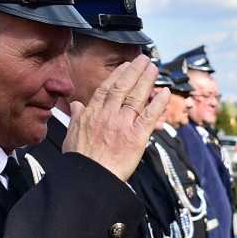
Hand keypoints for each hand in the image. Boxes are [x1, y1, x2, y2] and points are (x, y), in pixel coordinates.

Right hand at [63, 55, 169, 180]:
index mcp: (92, 113)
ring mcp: (123, 124)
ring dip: (147, 80)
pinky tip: (165, 93)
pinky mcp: (137, 136)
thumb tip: (76, 105)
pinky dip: (159, 103)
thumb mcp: (71, 134)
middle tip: (144, 59)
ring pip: (137, 97)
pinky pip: (150, 115)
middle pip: (124, 87)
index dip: (117, 75)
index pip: (106, 88)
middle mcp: (108, 114)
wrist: (89, 178)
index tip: (125, 66)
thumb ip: (76, 116)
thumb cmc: (79, 160)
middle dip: (135, 71)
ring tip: (154, 68)